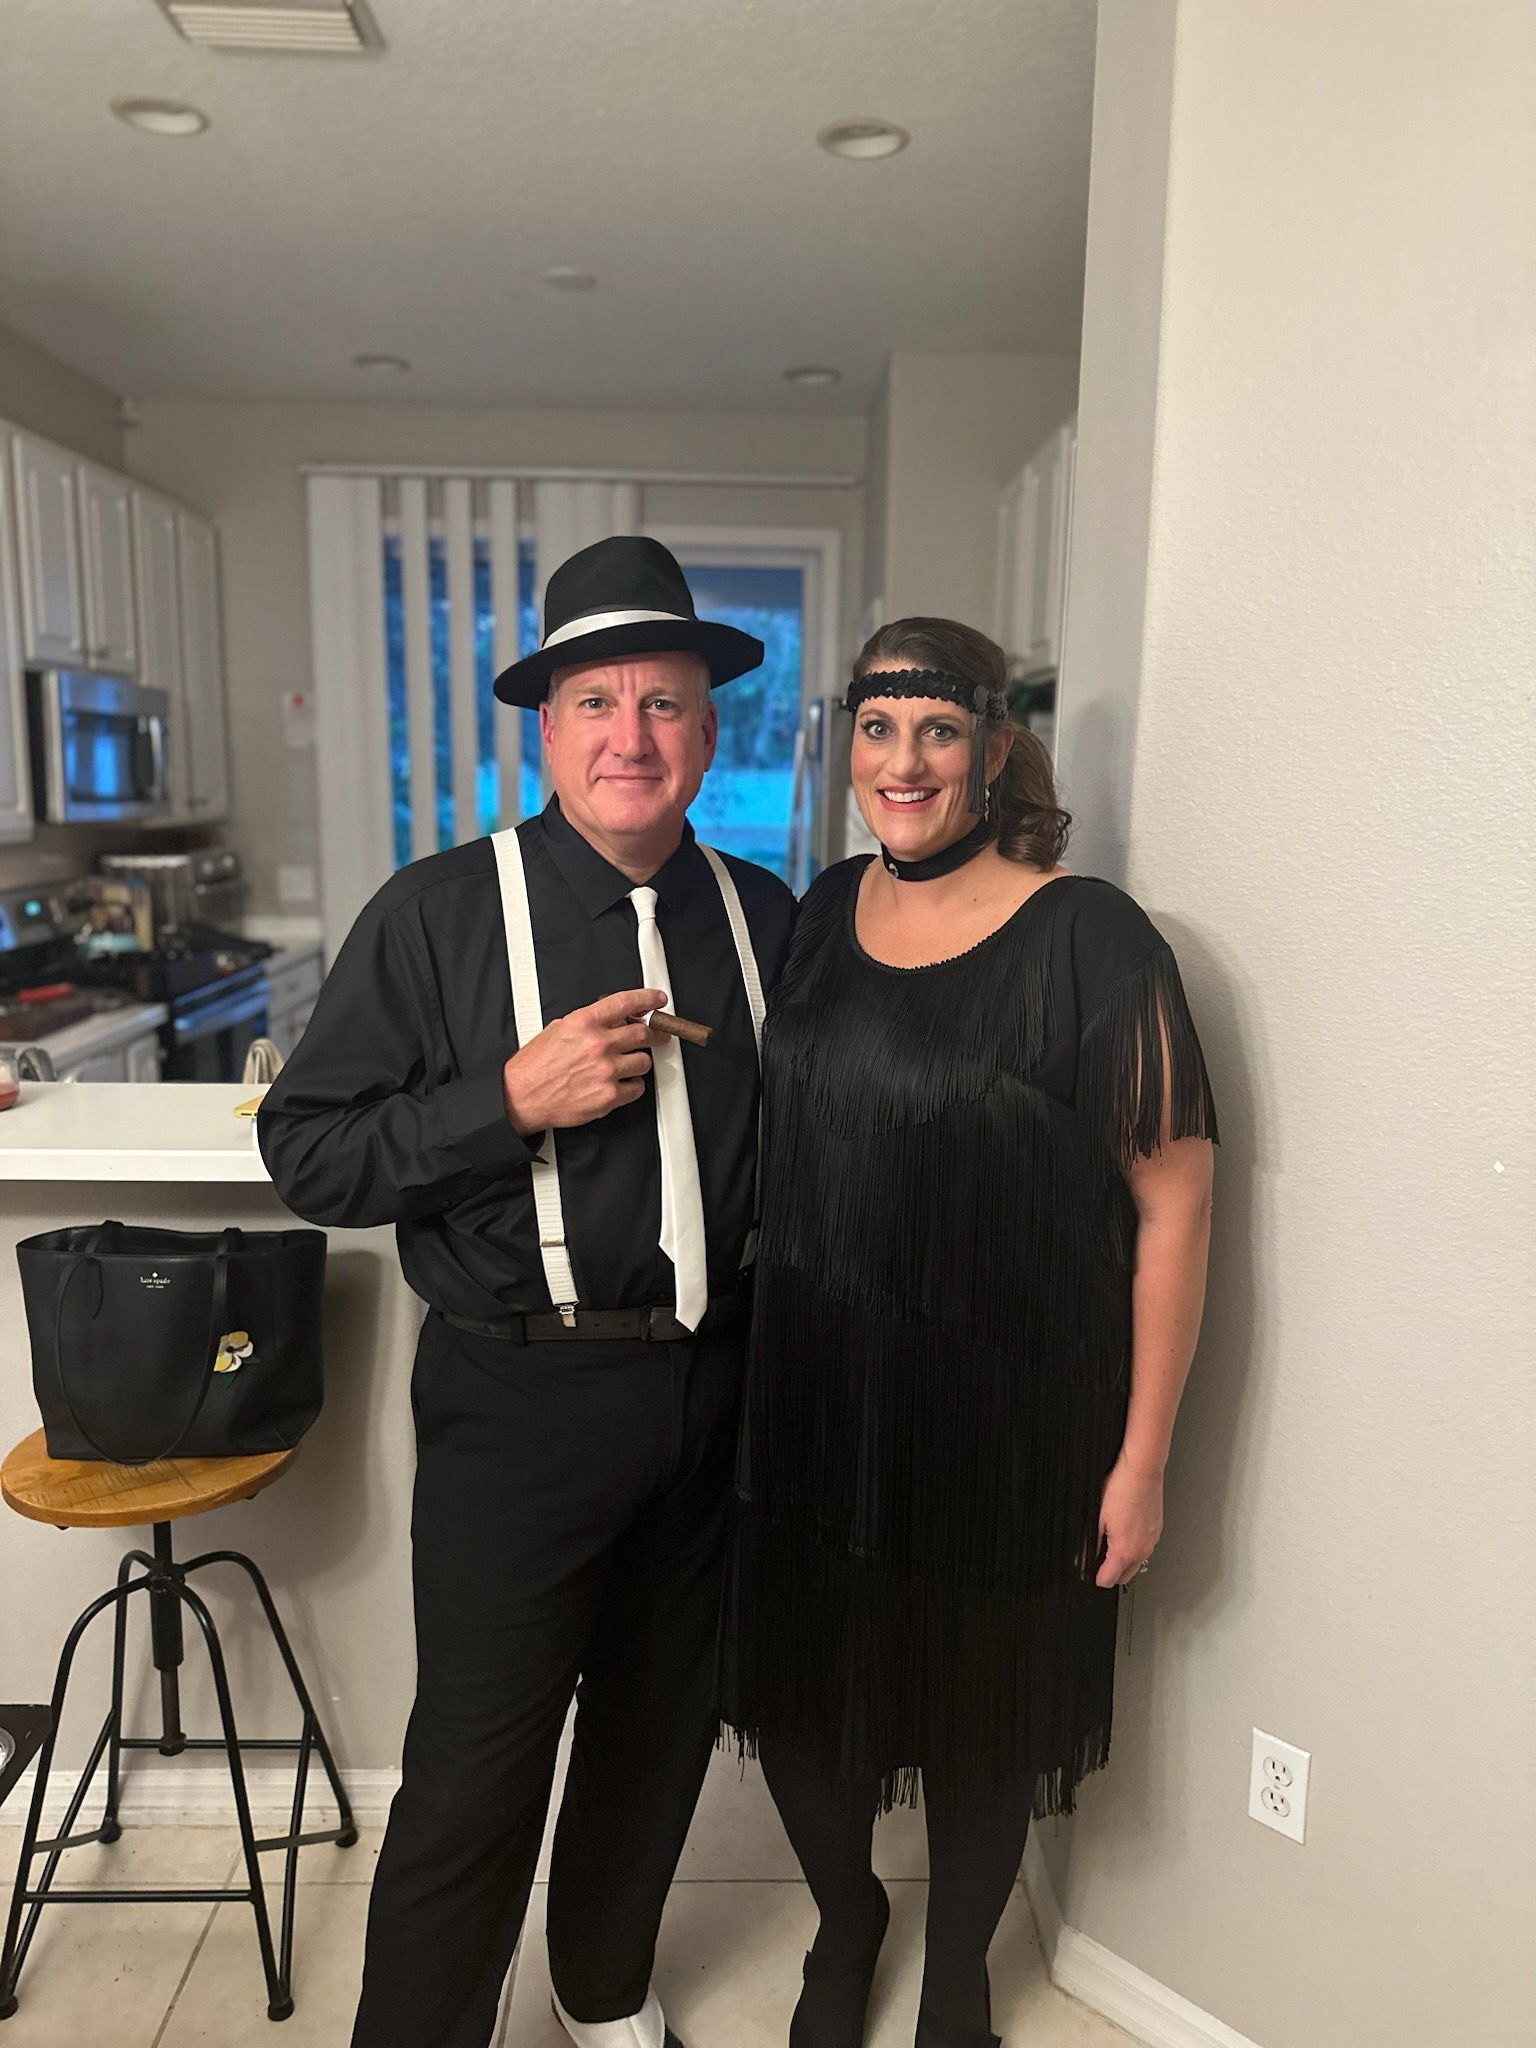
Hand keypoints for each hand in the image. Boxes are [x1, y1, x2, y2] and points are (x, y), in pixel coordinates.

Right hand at [502, 988, 666, 1135]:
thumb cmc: (534, 1066)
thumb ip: (589, 1021)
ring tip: (624, 1064)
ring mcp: (605, 1071)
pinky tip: (619, 1083)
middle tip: (656, 1035)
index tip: (658, 1000)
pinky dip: (631, 1086)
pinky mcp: (609, 1096)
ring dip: (638, 1062)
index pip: (626, 1002)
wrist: (521, 1097)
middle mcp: (598, 1044)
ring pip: (644, 1061)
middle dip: (652, 1033)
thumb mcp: (558, 1029)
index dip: (648, 999)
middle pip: (643, 1032)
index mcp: (584, 1023)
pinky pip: (637, 1088)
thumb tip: (614, 1017)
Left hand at [1094, 1453, 1164, 1588]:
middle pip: (1125, 1577)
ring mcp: (1152, 1540)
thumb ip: (1092, 1541)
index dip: (1096, 1578)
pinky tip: (1126, 1531)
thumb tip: (1087, 1553)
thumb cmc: (1122, 1488)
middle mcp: (1142, 1549)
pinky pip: (1146, 1547)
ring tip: (1112, 1543)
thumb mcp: (1097, 1517)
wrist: (1142, 1471)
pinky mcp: (1157, 1529)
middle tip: (1100, 1562)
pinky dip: (1135, 1547)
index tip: (1091, 1573)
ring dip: (1125, 1561)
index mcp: (1125, 1550)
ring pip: (1138, 1563)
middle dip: (1112, 1573)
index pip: (1109, 1580)